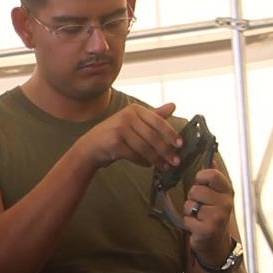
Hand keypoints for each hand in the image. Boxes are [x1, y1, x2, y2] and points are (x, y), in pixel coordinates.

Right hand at [67, 102, 183, 178]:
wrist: (91, 147)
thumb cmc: (115, 134)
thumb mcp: (134, 121)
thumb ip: (154, 115)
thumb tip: (174, 105)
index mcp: (135, 109)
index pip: (158, 121)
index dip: (171, 134)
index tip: (181, 145)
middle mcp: (127, 116)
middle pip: (152, 136)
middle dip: (166, 151)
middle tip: (176, 161)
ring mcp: (119, 129)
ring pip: (145, 147)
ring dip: (157, 159)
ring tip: (165, 166)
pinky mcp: (114, 143)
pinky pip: (135, 155)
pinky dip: (144, 162)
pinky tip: (148, 165)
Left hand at [176, 157, 240, 269]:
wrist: (217, 244)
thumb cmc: (214, 217)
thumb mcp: (218, 196)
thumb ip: (214, 178)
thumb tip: (212, 159)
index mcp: (228, 192)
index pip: (211, 174)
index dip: (200, 177)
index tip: (200, 183)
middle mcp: (226, 203)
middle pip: (196, 190)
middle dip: (193, 198)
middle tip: (201, 207)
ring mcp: (217, 217)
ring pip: (190, 205)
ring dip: (190, 212)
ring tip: (199, 218)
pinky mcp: (207, 229)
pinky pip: (187, 219)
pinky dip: (188, 224)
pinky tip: (197, 227)